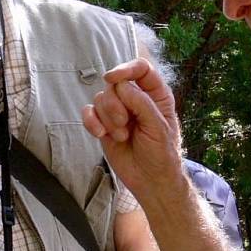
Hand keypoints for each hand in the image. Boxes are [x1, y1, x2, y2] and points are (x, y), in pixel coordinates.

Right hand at [82, 58, 183, 200]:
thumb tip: (121, 85)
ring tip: (121, 136)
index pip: (141, 69)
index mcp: (156, 95)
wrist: (150, 181)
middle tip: (124, 124)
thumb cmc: (162, 154)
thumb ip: (142, 104)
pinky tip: (100, 134)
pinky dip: (91, 122)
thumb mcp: (158, 128)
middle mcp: (136, 99)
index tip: (111, 78)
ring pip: (101, 98)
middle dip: (115, 105)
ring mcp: (118, 111)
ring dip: (107, 119)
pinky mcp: (104, 124)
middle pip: (115, 84)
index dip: (125, 69)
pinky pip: (89, 112)